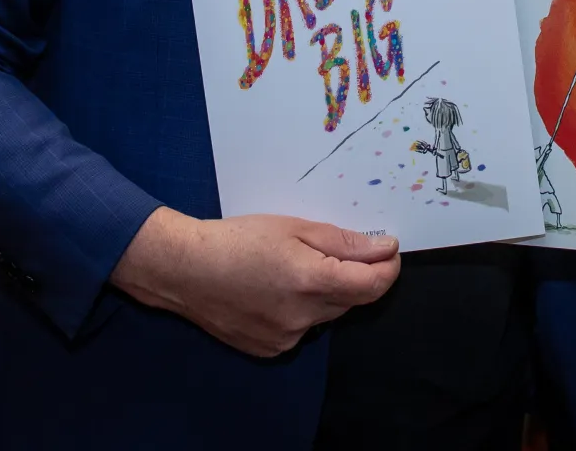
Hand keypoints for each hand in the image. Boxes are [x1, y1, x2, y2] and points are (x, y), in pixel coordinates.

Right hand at [110, 208, 398, 355]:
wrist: (185, 270)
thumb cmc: (237, 239)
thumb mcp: (294, 227)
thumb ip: (343, 241)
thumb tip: (384, 249)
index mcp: (312, 281)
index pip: (373, 284)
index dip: (388, 267)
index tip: (390, 250)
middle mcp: (303, 317)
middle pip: (353, 300)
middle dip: (357, 276)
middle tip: (340, 250)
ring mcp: (287, 338)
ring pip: (328, 315)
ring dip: (327, 293)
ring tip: (297, 267)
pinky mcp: (271, 349)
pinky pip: (303, 328)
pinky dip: (302, 309)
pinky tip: (277, 290)